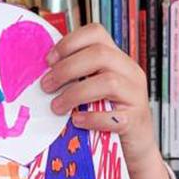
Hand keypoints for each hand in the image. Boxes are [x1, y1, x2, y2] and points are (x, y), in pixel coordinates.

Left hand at [41, 24, 173, 178]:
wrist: (136, 146)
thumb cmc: (107, 115)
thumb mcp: (94, 90)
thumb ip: (77, 76)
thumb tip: (42, 72)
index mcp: (117, 59)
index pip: (96, 33)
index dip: (70, 42)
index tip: (49, 61)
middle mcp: (130, 72)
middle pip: (100, 54)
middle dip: (67, 69)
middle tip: (46, 86)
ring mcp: (136, 95)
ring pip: (108, 82)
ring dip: (75, 93)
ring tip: (56, 107)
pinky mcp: (135, 120)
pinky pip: (113, 116)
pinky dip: (91, 118)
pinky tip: (77, 121)